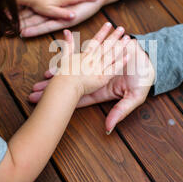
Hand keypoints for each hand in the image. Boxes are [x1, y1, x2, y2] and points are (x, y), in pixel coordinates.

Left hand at [30, 37, 154, 133]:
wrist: (150, 58)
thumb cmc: (144, 79)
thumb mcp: (134, 98)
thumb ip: (120, 112)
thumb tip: (107, 128)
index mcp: (101, 91)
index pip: (78, 99)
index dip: (62, 104)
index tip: (45, 107)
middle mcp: (95, 81)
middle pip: (71, 88)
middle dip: (53, 90)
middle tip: (32, 94)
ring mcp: (96, 68)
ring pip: (73, 71)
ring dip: (58, 74)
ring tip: (41, 76)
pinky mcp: (99, 54)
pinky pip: (82, 54)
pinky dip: (70, 53)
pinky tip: (57, 56)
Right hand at [52, 23, 130, 97]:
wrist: (67, 86)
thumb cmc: (64, 74)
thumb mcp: (65, 56)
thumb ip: (68, 44)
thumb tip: (67, 31)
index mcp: (85, 54)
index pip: (96, 40)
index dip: (103, 31)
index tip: (109, 24)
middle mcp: (93, 59)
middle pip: (106, 45)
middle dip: (115, 36)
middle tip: (122, 28)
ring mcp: (99, 68)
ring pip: (111, 55)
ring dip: (120, 46)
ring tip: (128, 39)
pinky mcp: (102, 78)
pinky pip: (114, 69)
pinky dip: (121, 62)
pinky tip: (128, 56)